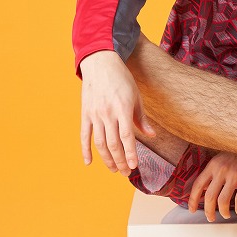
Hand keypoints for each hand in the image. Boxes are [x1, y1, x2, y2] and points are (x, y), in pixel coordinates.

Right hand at [80, 50, 154, 175]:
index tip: (134, 166)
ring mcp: (95, 115)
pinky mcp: (85, 114)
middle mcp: (108, 114)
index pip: (127, 137)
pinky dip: (85, 150)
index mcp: (123, 109)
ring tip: (114, 169)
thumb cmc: (122, 79)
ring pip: (100, 143)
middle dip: (120, 161)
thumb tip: (151, 135)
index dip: (130, 154)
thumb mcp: (136, 96)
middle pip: (113, 144)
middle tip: (126, 172)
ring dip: (107, 159)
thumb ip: (141, 118)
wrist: (101, 64)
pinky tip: (89, 162)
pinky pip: (84, 136)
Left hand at [188, 152, 236, 220]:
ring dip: (223, 212)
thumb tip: (202, 191)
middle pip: (210, 196)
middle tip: (210, 218)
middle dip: (208, 211)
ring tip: (226, 215)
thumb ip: (212, 173)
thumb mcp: (221, 159)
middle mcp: (222, 169)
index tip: (192, 210)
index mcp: (213, 165)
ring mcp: (235, 174)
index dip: (193, 200)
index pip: (198, 185)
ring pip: (223, 201)